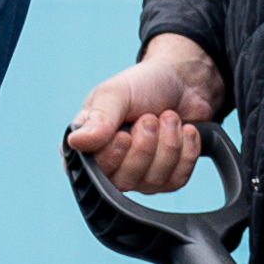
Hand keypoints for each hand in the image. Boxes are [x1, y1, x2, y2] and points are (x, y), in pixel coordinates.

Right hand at [68, 39, 224, 193]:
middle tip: (149, 117)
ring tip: (168, 117)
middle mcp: (111, 165)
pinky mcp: (167, 178)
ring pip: (152, 182)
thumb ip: (98, 119)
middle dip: (145, 146)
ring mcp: (140, 175)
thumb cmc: (143, 85)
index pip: (91, 171)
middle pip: (124, 180)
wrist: (183, 81)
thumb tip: (76, 142)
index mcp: (89, 144)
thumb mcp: (115, 93)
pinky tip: (185, 130)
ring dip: (168, 144)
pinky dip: (186, 152)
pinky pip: (177, 180)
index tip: (125, 134)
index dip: (112, 156)